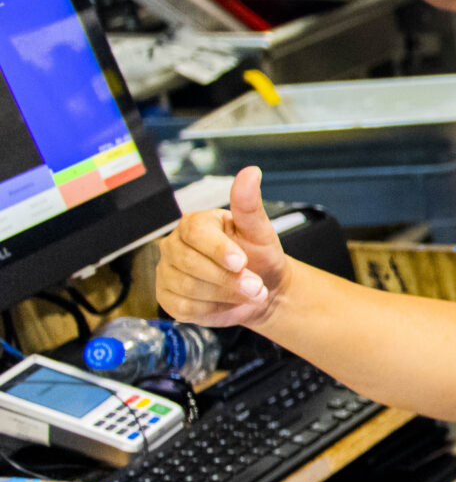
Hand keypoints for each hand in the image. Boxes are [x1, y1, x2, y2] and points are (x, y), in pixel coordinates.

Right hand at [156, 168, 291, 327]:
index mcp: (195, 223)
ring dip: (225, 295)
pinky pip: (184, 308)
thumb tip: (251, 172)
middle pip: (190, 264)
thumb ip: (249, 204)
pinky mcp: (167, 297)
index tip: (241, 262)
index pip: (196, 234)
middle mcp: (175, 245)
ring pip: (188, 288)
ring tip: (249, 293)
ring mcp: (167, 272)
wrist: (262, 288)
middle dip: (229, 279)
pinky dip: (212, 309)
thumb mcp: (260, 230)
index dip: (219, 250)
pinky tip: (228, 302)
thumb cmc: (259, 255)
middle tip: (256, 286)